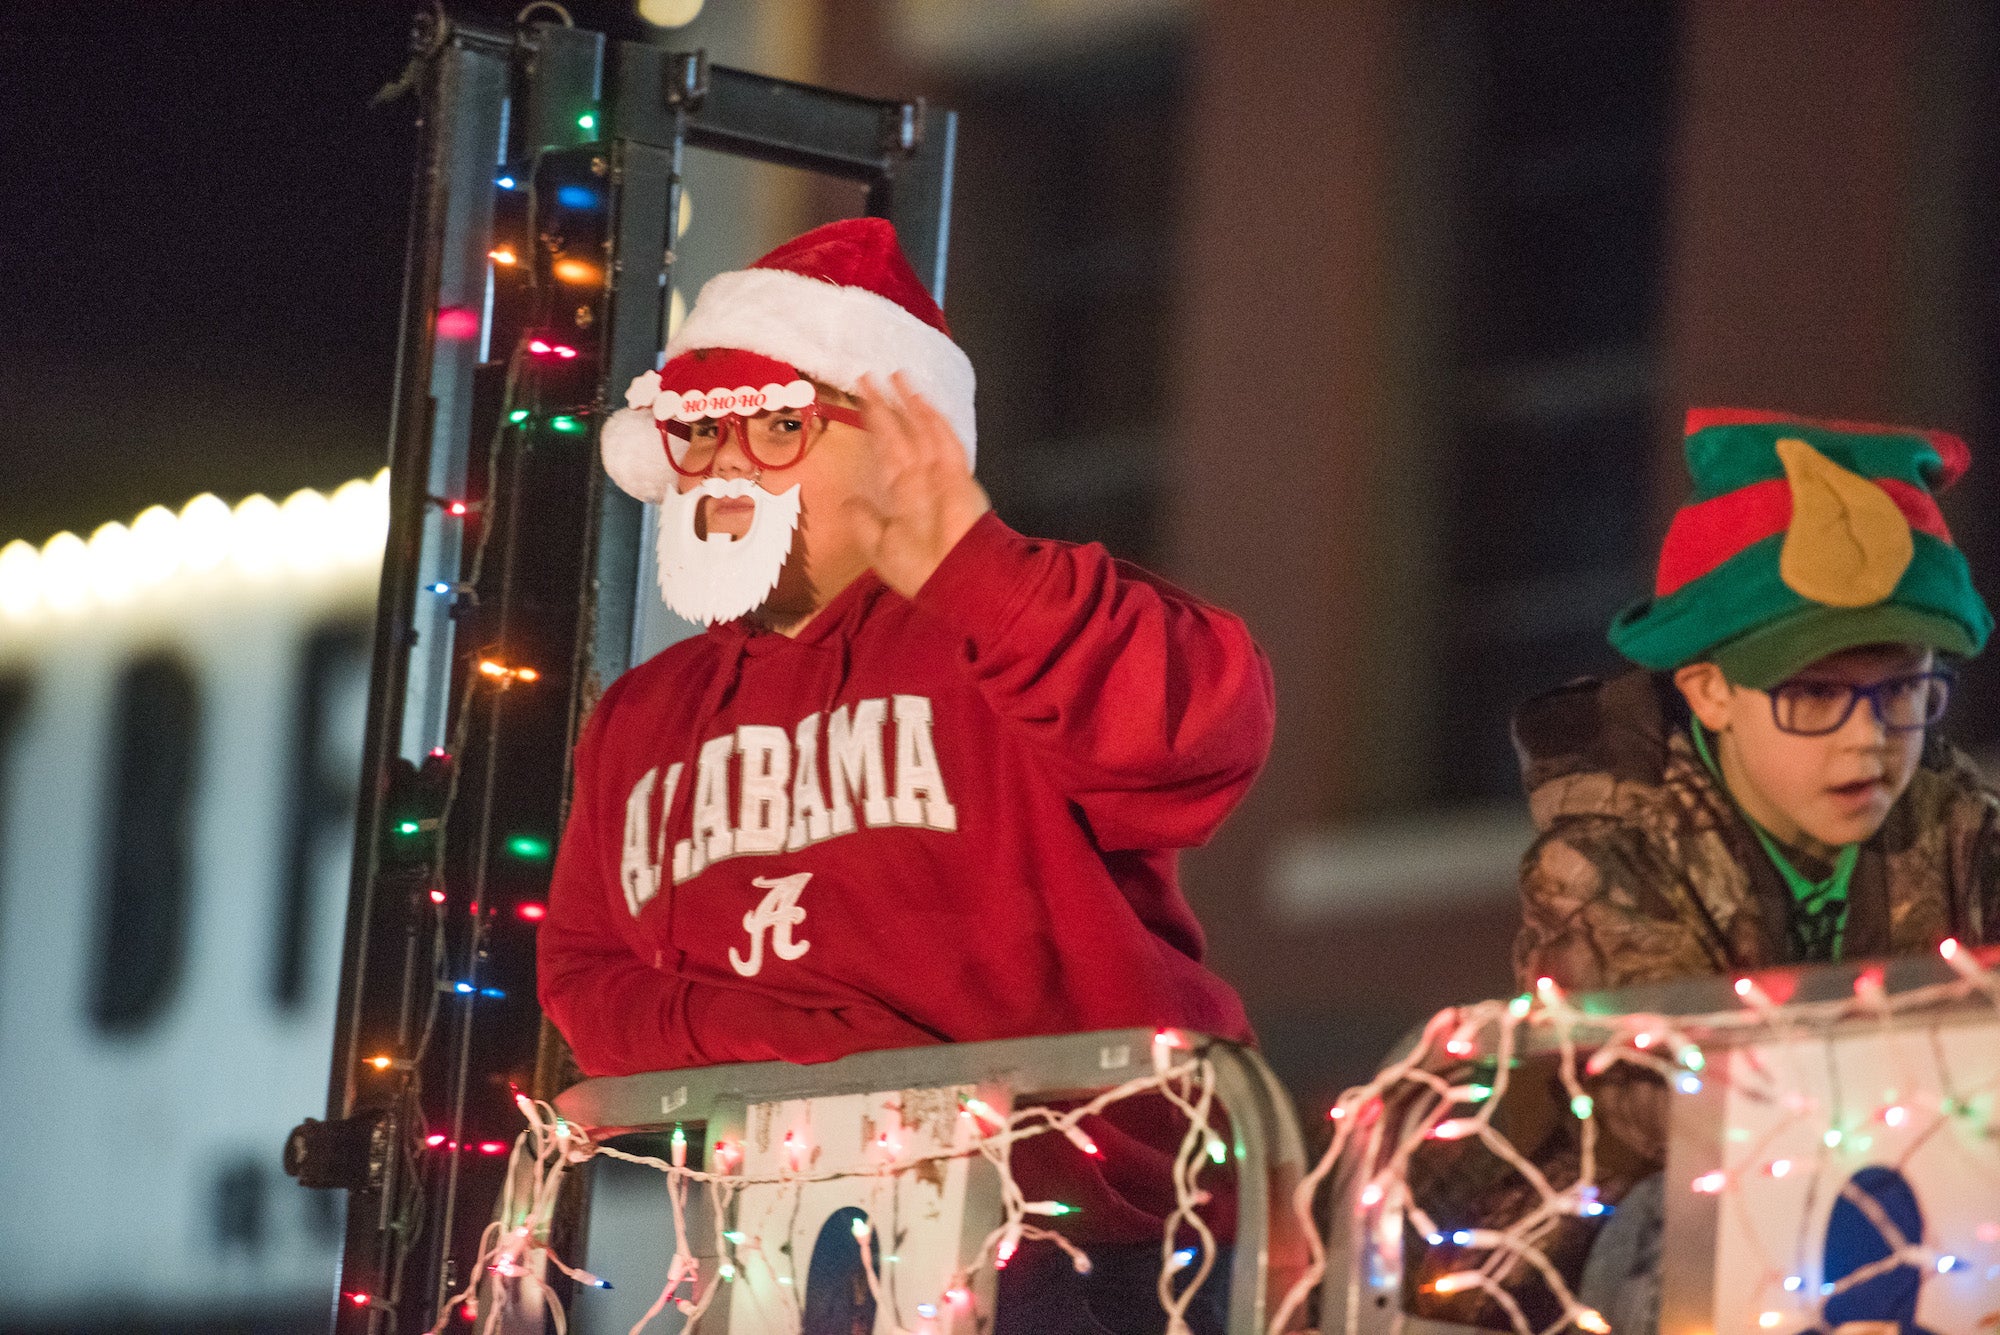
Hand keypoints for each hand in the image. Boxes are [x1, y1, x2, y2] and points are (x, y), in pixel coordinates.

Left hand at [847, 371, 991, 597]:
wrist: (955, 580)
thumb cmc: (920, 570)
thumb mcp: (879, 547)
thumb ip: (864, 521)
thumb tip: (848, 502)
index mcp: (903, 496)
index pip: (885, 452)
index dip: (872, 429)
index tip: (861, 406)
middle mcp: (920, 479)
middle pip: (899, 434)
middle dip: (883, 406)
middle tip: (866, 377)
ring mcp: (940, 473)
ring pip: (920, 430)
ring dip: (907, 403)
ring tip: (894, 375)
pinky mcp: (956, 474)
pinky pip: (943, 441)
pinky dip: (932, 420)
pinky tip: (919, 398)